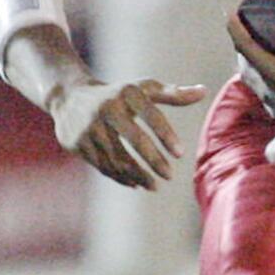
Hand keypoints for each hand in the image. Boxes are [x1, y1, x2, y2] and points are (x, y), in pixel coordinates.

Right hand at [50, 77, 206, 189]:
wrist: (70, 96)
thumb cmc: (119, 93)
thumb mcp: (144, 88)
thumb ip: (173, 94)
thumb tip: (204, 91)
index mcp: (127, 94)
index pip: (152, 116)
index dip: (167, 135)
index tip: (180, 154)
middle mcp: (106, 109)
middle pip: (134, 139)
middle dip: (153, 160)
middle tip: (170, 175)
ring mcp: (88, 127)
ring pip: (117, 157)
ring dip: (137, 175)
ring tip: (154, 185)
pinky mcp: (76, 143)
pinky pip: (101, 165)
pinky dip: (119, 177)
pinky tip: (135, 183)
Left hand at [227, 0, 274, 148]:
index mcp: (269, 71)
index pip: (243, 43)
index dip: (234, 26)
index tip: (229, 10)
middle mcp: (266, 88)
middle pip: (245, 65)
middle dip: (242, 48)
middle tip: (244, 34)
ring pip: (256, 84)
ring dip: (254, 69)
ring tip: (263, 59)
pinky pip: (270, 97)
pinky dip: (270, 86)